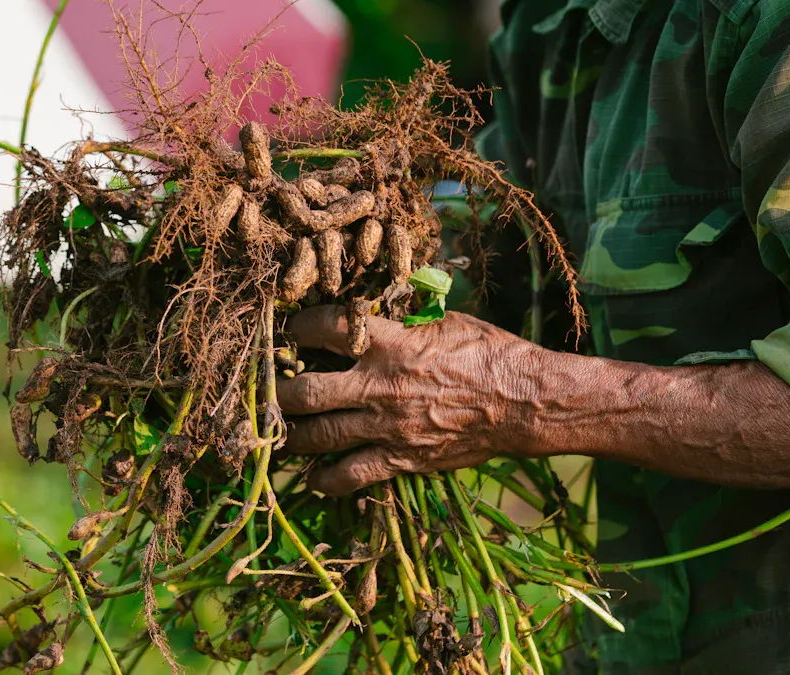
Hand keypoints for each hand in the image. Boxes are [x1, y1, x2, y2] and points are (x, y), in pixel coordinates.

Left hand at [276, 305, 542, 495]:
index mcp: (390, 343)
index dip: (298, 327)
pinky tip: (312, 477)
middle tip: (266, 389)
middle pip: (306, 392)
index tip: (290, 329)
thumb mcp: (446, 320)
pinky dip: (325, 479)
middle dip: (278, 392)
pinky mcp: (401, 459)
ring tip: (277, 432)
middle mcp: (379, 386)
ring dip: (291, 435)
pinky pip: (350, 475)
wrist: (524, 402)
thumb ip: (404, 319)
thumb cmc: (490, 353)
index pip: (326, 328)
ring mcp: (387, 427)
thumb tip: (376, 306)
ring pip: (319, 436)